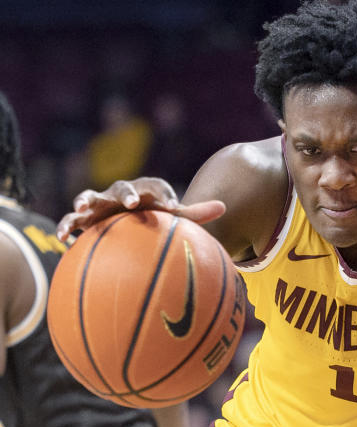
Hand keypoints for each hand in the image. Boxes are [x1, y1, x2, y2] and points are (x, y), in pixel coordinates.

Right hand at [56, 178, 225, 241]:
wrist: (131, 214)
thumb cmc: (156, 217)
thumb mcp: (175, 216)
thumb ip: (195, 213)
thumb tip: (224, 207)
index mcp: (147, 191)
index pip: (156, 187)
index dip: (164, 194)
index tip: (172, 206)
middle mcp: (122, 194)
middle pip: (122, 188)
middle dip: (126, 194)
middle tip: (132, 203)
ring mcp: (102, 203)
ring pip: (90, 197)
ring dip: (84, 201)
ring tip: (81, 208)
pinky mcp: (86, 217)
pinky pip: (72, 219)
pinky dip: (66, 225)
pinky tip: (63, 238)